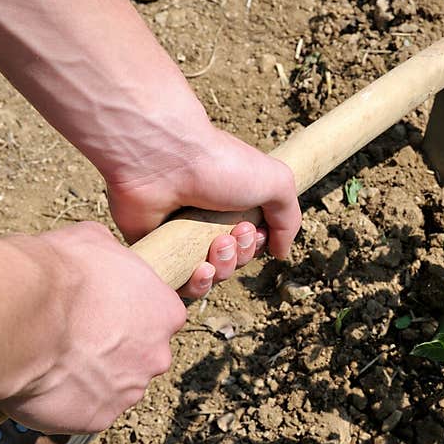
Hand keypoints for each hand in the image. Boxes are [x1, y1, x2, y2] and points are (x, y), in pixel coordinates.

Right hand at [0, 222, 187, 433]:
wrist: (26, 316)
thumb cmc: (62, 274)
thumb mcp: (94, 241)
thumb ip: (113, 256)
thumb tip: (106, 255)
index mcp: (166, 312)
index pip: (160, 317)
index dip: (130, 315)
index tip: (104, 313)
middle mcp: (158, 355)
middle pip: (142, 355)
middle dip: (114, 350)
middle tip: (78, 338)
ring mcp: (130, 390)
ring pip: (116, 385)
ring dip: (92, 377)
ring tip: (57, 360)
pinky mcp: (99, 418)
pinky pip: (88, 411)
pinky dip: (70, 402)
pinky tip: (48, 383)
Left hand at [105, 126, 301, 298]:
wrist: (166, 159)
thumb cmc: (221, 165)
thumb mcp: (276, 182)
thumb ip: (288, 218)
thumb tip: (281, 252)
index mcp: (232, 205)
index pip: (250, 243)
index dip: (256, 245)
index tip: (253, 229)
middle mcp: (205, 221)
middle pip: (232, 261)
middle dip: (240, 256)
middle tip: (230, 234)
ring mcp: (178, 237)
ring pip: (209, 277)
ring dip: (223, 268)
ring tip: (215, 246)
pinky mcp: (156, 250)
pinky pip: (177, 284)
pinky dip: (195, 284)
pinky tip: (200, 270)